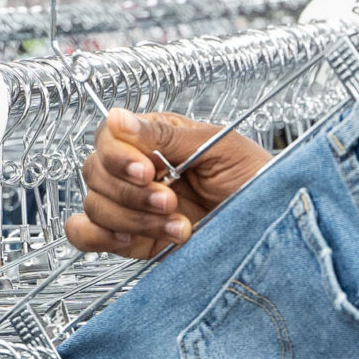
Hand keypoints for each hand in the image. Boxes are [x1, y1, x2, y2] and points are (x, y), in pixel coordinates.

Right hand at [64, 109, 272, 260]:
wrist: (273, 226)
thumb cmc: (256, 179)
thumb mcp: (220, 147)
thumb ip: (167, 136)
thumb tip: (119, 118)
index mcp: (156, 139)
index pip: (108, 136)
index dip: (119, 155)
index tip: (147, 171)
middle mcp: (137, 170)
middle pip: (94, 171)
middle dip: (132, 193)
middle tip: (171, 201)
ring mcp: (131, 206)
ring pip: (93, 205)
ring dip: (133, 218)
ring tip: (180, 226)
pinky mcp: (131, 240)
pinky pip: (85, 235)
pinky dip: (100, 237)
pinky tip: (134, 239)